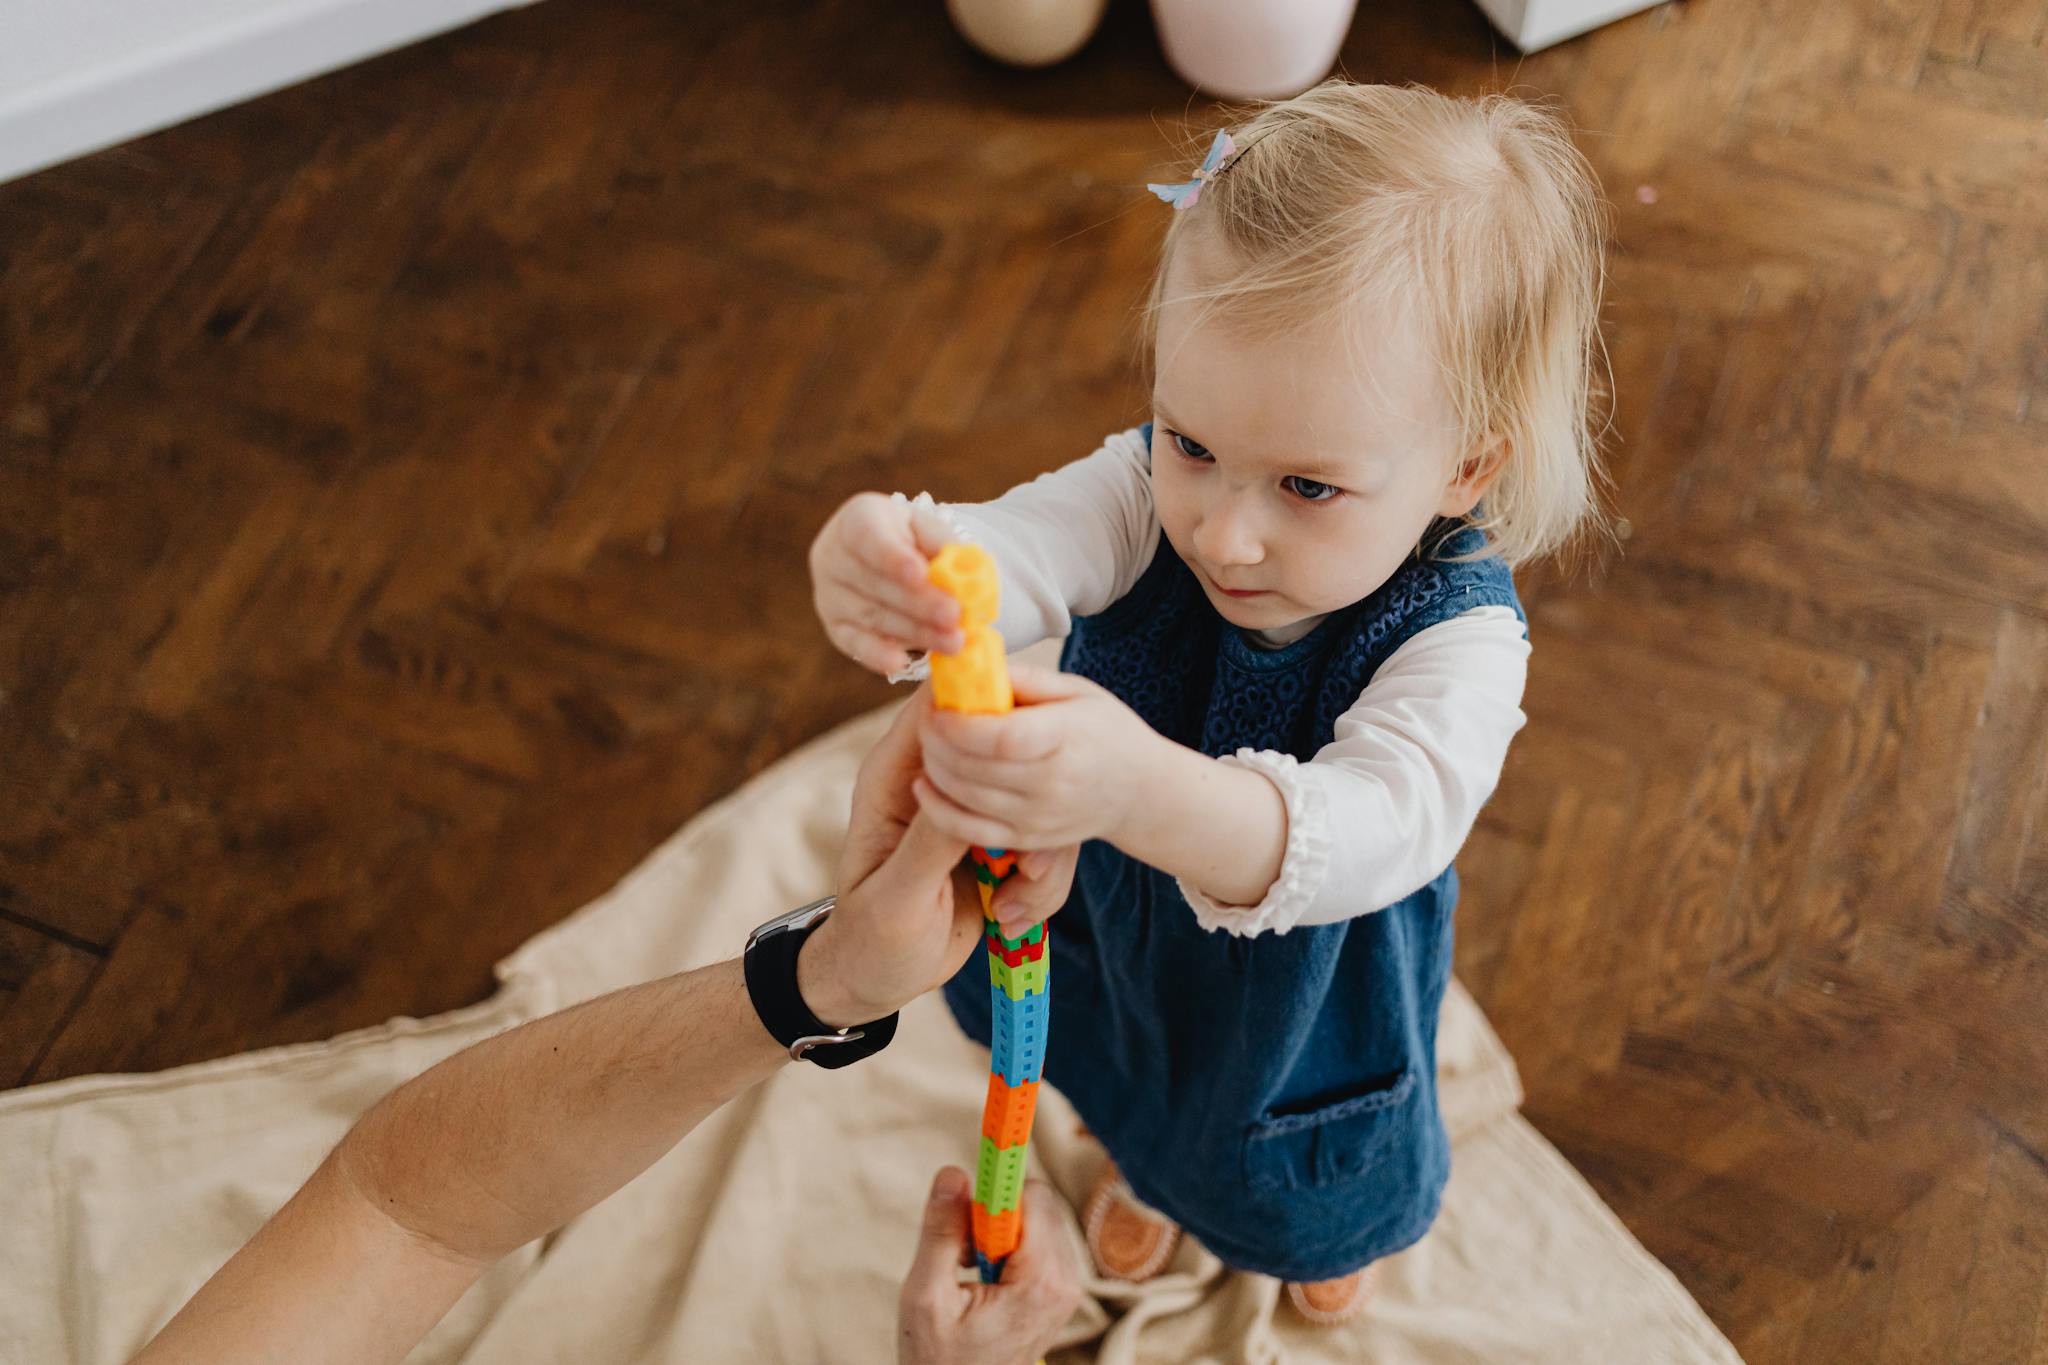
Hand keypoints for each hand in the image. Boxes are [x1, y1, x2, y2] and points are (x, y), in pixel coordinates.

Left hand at [800, 688, 1080, 1026]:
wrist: (884, 977)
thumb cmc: (872, 937)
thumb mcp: (898, 896)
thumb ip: (930, 842)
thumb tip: (968, 787)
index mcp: (895, 779)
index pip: (935, 710)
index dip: (980, 705)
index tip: (1025, 730)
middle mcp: (935, 785)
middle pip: (1001, 748)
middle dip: (1027, 803)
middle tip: (1025, 863)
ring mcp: (971, 812)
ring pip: (1031, 800)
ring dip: (1040, 855)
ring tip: (1016, 901)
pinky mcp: (998, 842)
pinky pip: (1041, 841)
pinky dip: (1041, 880)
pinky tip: (1012, 916)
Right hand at [810, 492, 966, 675]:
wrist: (886, 559)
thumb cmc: (911, 541)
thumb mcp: (928, 530)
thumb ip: (944, 545)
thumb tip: (966, 569)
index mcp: (858, 519)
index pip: (869, 536)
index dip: (893, 557)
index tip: (921, 574)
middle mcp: (833, 555)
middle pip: (876, 583)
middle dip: (920, 603)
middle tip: (954, 617)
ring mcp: (829, 594)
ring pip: (873, 616)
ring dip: (916, 632)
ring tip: (953, 642)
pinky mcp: (834, 627)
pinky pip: (855, 644)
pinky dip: (877, 654)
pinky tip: (899, 662)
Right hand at [898, 1167, 1081, 1364]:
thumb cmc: (940, 1361)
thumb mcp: (926, 1297)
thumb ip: (941, 1233)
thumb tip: (952, 1173)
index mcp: (1040, 1282)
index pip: (1032, 1197)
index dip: (998, 1181)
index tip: (980, 1159)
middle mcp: (1066, 1282)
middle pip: (1035, 1203)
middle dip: (992, 1214)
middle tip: (960, 1252)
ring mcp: (1066, 1288)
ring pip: (1036, 1219)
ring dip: (998, 1231)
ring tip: (969, 1272)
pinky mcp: (1059, 1291)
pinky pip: (1037, 1241)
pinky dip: (1007, 1246)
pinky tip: (984, 1278)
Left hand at [913, 664, 1162, 864]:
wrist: (1138, 790)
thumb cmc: (1104, 731)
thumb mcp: (1077, 691)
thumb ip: (1024, 680)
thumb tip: (971, 665)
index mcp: (1066, 738)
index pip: (1001, 737)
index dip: (958, 723)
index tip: (937, 705)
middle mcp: (1052, 785)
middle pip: (973, 766)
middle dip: (935, 740)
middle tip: (927, 717)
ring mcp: (1038, 818)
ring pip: (963, 796)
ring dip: (933, 766)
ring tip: (930, 742)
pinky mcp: (1026, 840)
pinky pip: (968, 830)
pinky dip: (937, 808)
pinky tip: (924, 784)